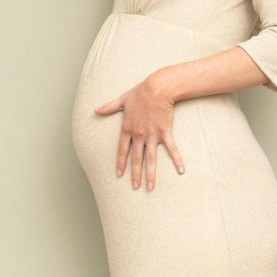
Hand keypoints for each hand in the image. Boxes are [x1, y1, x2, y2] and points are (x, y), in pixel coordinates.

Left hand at [93, 73, 185, 190]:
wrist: (157, 88)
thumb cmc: (140, 92)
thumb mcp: (122, 99)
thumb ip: (109, 107)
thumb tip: (95, 110)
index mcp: (128, 128)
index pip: (122, 150)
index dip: (121, 163)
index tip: (119, 175)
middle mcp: (139, 135)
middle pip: (136, 158)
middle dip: (135, 174)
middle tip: (135, 187)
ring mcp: (152, 135)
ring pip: (151, 159)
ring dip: (150, 174)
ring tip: (150, 187)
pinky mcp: (165, 132)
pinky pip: (171, 149)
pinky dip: (177, 160)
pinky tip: (181, 171)